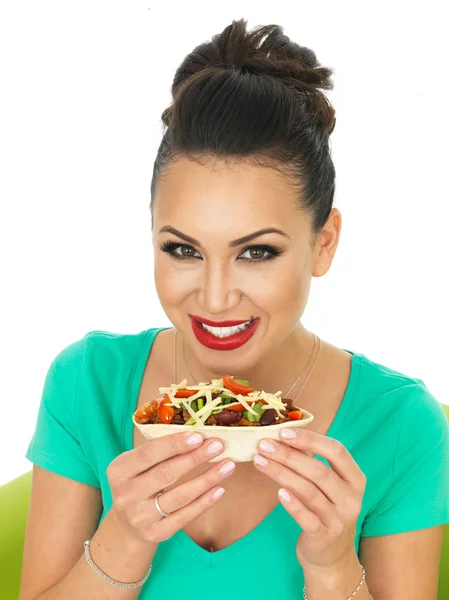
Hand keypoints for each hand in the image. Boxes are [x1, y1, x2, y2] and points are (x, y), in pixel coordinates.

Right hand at [106, 431, 234, 545]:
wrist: (127, 525)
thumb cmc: (139, 482)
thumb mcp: (136, 465)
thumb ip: (158, 451)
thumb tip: (197, 434)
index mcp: (118, 471)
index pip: (148, 454)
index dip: (174, 444)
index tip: (198, 436)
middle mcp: (126, 495)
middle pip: (166, 474)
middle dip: (195, 458)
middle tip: (218, 446)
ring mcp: (140, 517)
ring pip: (179, 495)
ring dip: (207, 479)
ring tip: (227, 465)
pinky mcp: (155, 533)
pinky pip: (185, 516)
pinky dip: (204, 502)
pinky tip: (220, 489)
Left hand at [253, 427, 365, 570]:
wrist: (332, 556)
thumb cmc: (326, 510)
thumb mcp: (329, 486)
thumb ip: (314, 463)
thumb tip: (284, 438)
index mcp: (355, 478)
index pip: (336, 450)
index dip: (310, 439)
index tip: (284, 432)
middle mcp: (351, 498)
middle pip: (318, 470)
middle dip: (288, 455)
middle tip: (264, 445)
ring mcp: (339, 520)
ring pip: (309, 492)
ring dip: (281, 473)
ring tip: (260, 461)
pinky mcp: (324, 538)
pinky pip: (307, 518)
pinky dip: (292, 504)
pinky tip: (278, 492)